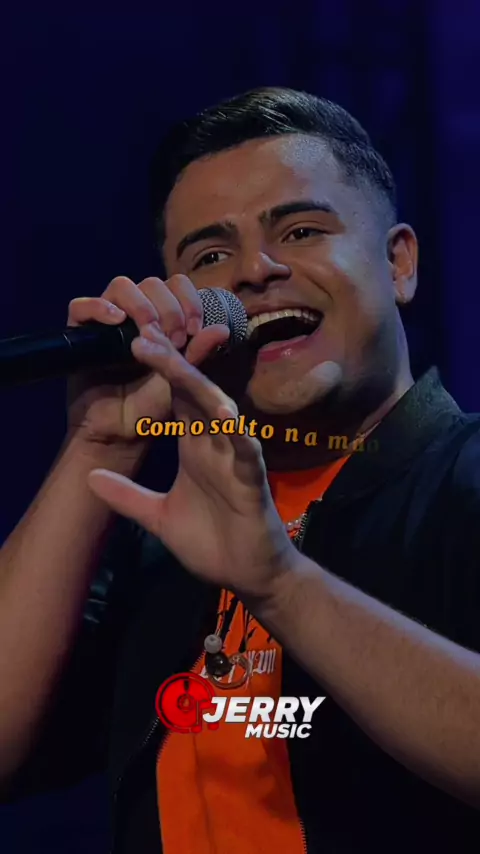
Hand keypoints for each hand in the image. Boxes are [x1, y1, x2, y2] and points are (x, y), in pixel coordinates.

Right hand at [66, 275, 229, 445]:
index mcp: (162, 317)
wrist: (121, 431)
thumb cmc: (152, 404)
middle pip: (152, 282)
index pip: (176, 285)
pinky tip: (117, 321)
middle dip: (169, 307)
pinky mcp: (80, 333)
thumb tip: (222, 329)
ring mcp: (106, 321)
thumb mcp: (181, 378)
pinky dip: (99, 307)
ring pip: (121, 285)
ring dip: (141, 304)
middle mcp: (134, 313)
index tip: (195, 329)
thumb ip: (199, 353)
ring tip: (148, 332)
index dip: (188, 300)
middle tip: (175, 338)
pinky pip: (80, 305)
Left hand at [87, 324, 296, 599]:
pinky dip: (238, 434)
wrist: (249, 576)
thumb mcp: (158, 518)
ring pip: (221, 413)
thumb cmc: (212, 542)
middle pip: (194, 395)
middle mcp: (215, 445)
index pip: (175, 399)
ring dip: (201, 387)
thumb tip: (89, 477)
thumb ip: (127, 497)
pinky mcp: (254, 481)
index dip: (157, 371)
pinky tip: (226, 414)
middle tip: (144, 334)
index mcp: (194, 447)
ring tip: (176, 361)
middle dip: (171, 364)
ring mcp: (236, 459)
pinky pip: (247, 452)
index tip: (132, 342)